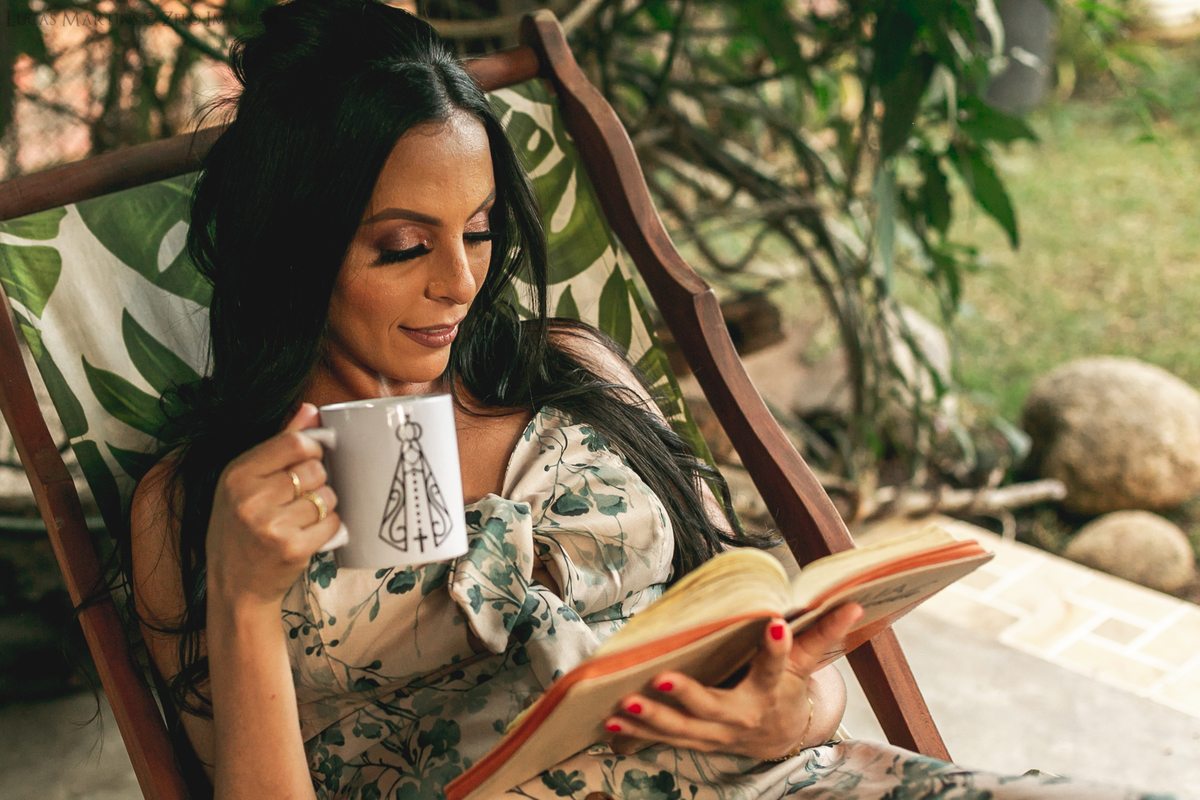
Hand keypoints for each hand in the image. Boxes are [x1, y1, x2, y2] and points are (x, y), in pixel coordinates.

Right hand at [206, 403, 342, 607]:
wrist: (234, 586)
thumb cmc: (241, 529)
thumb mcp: (245, 482)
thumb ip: (279, 443)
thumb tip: (310, 409)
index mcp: (237, 474)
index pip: (294, 443)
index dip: (314, 447)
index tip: (315, 456)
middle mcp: (250, 498)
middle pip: (315, 469)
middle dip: (318, 481)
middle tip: (301, 496)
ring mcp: (270, 526)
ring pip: (327, 496)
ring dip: (324, 505)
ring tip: (302, 517)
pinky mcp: (292, 549)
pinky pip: (333, 523)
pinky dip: (330, 528)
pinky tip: (310, 534)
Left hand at [603, 603, 863, 758]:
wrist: (781, 736)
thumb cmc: (788, 687)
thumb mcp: (807, 662)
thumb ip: (823, 633)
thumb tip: (855, 602)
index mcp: (770, 688)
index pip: (776, 665)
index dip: (776, 647)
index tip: (774, 624)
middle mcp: (743, 715)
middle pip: (714, 707)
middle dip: (687, 696)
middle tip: (662, 678)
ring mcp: (717, 734)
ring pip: (682, 730)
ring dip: (651, 719)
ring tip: (623, 703)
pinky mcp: (697, 742)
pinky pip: (665, 740)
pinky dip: (637, 734)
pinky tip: (610, 721)